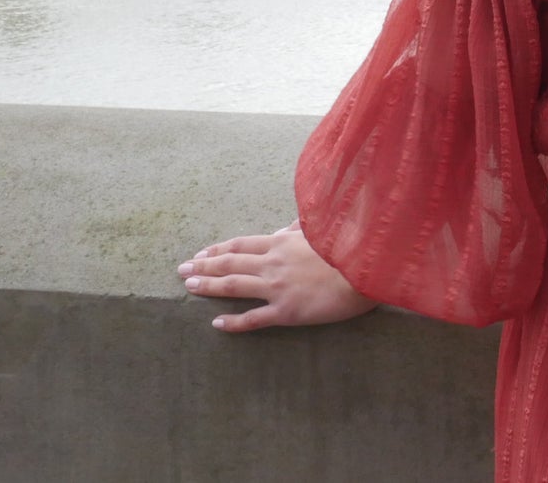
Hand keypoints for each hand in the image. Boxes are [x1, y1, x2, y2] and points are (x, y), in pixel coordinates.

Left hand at [178, 224, 378, 333]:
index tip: (201, 252)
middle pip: (230, 264)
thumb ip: (301, 229)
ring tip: (190, 287)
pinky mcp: (286, 312)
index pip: (241, 244)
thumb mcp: (322, 231)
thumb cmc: (348, 248)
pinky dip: (233, 322)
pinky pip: (253, 318)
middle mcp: (273, 264)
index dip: (218, 249)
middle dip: (204, 266)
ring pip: (234, 287)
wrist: (366, 271)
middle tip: (182, 270)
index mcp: (282, 243)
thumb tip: (287, 224)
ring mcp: (277, 288)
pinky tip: (217, 324)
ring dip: (209, 286)